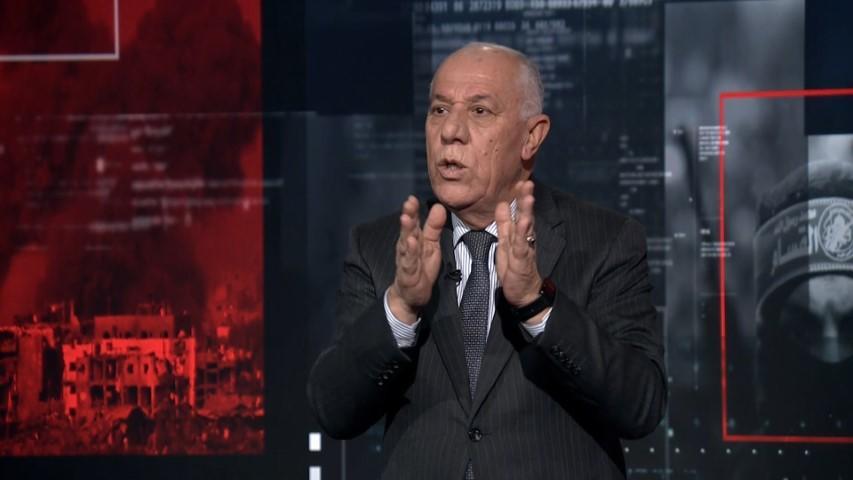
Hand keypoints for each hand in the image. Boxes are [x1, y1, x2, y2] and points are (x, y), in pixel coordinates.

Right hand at [387, 196, 446, 324]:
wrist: (411, 294)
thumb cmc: (420, 266)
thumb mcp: (431, 245)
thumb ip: (434, 227)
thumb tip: (439, 206)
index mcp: (413, 239)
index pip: (413, 221)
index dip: (412, 210)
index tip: (412, 198)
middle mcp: (407, 247)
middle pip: (407, 229)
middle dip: (408, 216)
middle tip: (408, 203)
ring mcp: (406, 260)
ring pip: (405, 243)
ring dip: (406, 231)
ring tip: (406, 218)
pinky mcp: (408, 274)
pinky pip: (409, 262)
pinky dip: (409, 252)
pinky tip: (411, 243)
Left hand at [496, 180, 545, 322]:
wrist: (523, 293)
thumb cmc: (514, 267)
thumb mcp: (505, 243)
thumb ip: (504, 225)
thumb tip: (501, 204)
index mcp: (519, 234)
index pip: (519, 212)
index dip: (520, 197)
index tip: (520, 181)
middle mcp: (525, 239)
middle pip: (525, 216)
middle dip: (526, 199)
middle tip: (527, 183)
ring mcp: (525, 249)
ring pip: (526, 228)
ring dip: (527, 212)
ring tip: (528, 197)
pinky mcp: (522, 260)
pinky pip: (521, 245)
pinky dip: (522, 233)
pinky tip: (523, 223)